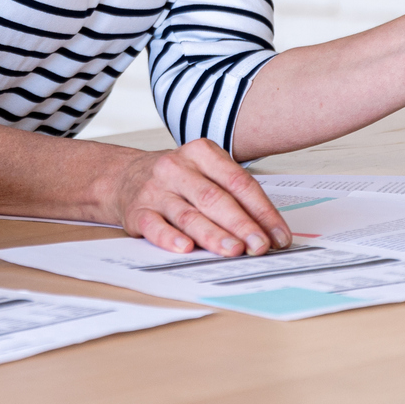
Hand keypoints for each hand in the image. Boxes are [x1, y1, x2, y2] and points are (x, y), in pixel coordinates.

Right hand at [105, 139, 292, 256]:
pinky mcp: (137, 210)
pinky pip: (154, 226)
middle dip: (241, 224)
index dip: (262, 210)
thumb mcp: (206, 173)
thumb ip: (234, 196)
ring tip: (234, 250)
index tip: (279, 235)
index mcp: (201, 153)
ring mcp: (155, 189)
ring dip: (213, 234)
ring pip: (188, 214)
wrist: (125, 176)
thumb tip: (268, 231)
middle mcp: (177, 168)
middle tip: (260, 245)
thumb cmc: (178, 179)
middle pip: (214, 197)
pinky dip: (170, 238)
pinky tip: (185, 248)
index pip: (238, 182)